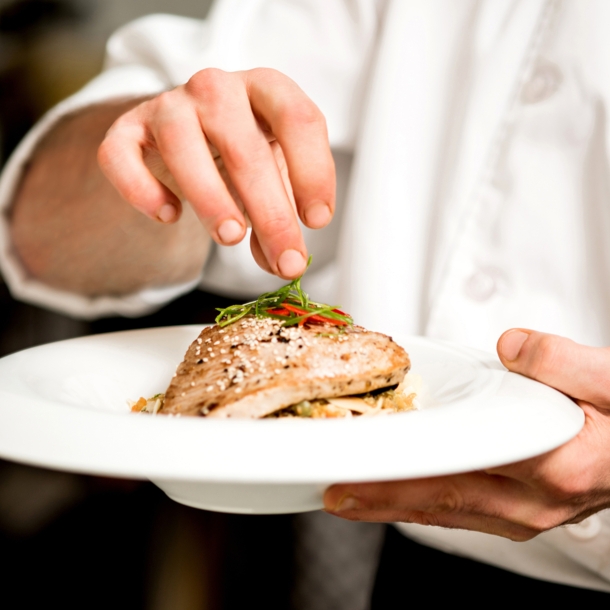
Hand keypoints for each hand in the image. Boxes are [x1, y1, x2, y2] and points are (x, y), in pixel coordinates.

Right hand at [98, 68, 334, 278]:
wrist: (192, 135)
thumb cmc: (243, 158)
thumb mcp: (276, 179)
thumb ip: (283, 218)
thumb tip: (283, 265)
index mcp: (267, 90)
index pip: (298, 120)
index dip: (313, 172)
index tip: (317, 221)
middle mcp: (218, 89)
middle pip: (244, 147)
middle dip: (270, 212)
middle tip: (285, 259)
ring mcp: (169, 105)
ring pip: (182, 143)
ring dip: (210, 197)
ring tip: (231, 238)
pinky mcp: (128, 129)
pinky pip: (121, 155)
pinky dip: (141, 188)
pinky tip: (168, 214)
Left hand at [324, 330, 609, 540]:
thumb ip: (562, 362)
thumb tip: (511, 346)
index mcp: (557, 465)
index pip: (466, 467)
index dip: (410, 471)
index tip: (366, 468)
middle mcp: (536, 501)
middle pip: (445, 499)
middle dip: (385, 498)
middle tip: (334, 493)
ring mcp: (526, 513)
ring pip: (448, 511)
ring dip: (395, 506)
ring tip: (350, 497)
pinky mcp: (519, 511)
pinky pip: (462, 511)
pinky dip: (422, 504)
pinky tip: (394, 495)